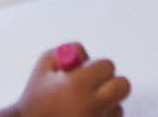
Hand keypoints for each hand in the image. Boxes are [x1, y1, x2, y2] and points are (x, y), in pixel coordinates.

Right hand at [3, 47, 130, 116]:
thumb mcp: (43, 67)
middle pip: (122, 86)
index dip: (97, 66)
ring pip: (118, 105)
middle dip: (111, 82)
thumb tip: (87, 54)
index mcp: (76, 86)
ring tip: (81, 106)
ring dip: (105, 103)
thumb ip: (67, 51)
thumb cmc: (36, 98)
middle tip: (94, 86)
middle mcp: (91, 106)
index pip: (107, 66)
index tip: (86, 72)